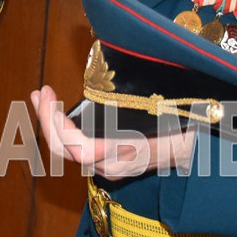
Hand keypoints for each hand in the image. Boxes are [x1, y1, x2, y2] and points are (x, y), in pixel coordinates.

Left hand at [30, 85, 195, 178]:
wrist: (196, 153)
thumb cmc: (183, 127)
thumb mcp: (166, 111)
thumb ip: (143, 102)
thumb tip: (123, 68)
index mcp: (124, 155)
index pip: (80, 149)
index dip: (59, 125)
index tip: (50, 97)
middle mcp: (110, 166)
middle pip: (65, 151)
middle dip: (46, 121)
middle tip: (40, 93)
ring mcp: (106, 168)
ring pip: (67, 151)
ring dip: (50, 123)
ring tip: (41, 97)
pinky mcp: (103, 164)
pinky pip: (74, 149)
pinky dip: (61, 129)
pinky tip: (56, 111)